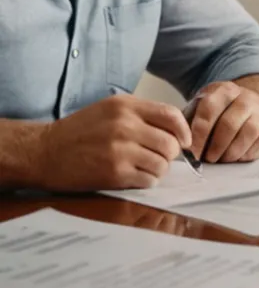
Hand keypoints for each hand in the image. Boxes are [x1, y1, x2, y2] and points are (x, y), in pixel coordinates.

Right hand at [37, 95, 191, 190]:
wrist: (44, 152)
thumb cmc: (79, 132)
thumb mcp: (109, 110)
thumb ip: (141, 115)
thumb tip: (175, 130)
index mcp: (126, 106)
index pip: (171, 115)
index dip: (184, 131)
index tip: (184, 142)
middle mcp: (125, 125)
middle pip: (171, 143)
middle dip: (170, 154)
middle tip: (158, 158)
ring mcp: (120, 149)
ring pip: (163, 164)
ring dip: (158, 170)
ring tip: (144, 168)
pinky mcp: (114, 172)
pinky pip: (148, 180)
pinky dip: (147, 181)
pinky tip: (134, 177)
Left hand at [186, 81, 258, 163]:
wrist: (250, 107)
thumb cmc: (218, 113)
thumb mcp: (201, 108)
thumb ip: (188, 122)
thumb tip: (178, 144)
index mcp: (223, 90)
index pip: (210, 109)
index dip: (200, 133)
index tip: (192, 151)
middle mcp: (245, 98)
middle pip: (229, 123)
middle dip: (215, 146)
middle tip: (206, 159)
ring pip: (248, 133)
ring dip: (231, 152)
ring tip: (220, 159)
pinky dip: (245, 155)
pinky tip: (234, 157)